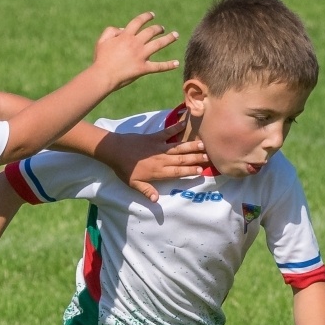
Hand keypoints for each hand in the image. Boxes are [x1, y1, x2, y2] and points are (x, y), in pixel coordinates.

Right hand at [91, 12, 180, 90]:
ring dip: (168, 39)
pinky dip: (169, 65)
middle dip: (158, 28)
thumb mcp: (102, 41)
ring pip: (159, 44)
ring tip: (175, 35)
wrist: (103, 75)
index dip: (146, 17)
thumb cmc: (101, 59)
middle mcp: (135, 43)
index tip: (152, 15)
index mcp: (126, 36)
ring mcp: (141, 56)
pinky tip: (177, 63)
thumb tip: (122, 29)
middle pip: (151, 31)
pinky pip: (159, 66)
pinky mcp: (143, 68)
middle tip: (162, 28)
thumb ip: (111, 31)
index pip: (139, 22)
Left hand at [94, 117, 208, 200]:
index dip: (190, 171)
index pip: (177, 172)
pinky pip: (168, 132)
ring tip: (203, 145)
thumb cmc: (124, 169)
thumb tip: (157, 201)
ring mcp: (159, 147)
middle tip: (209, 157)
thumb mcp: (134, 184)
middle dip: (196, 158)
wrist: (115, 150)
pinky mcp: (154, 137)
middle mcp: (162, 159)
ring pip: (178, 147)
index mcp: (158, 172)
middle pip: (182, 159)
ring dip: (191, 146)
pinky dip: (176, 127)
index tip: (201, 170)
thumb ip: (147, 191)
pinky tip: (185, 123)